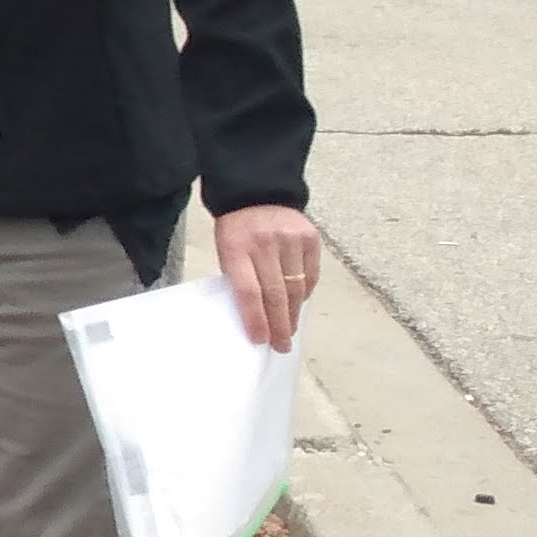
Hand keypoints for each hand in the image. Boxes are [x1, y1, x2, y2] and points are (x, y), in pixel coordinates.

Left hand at [213, 203, 322, 350]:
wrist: (257, 192)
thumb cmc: (236, 228)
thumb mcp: (226, 249)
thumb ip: (239, 276)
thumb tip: (257, 314)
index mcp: (236, 247)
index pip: (248, 291)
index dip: (256, 319)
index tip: (260, 340)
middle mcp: (266, 243)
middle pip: (276, 294)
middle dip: (279, 325)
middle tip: (281, 345)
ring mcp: (291, 239)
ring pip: (296, 287)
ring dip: (294, 314)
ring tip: (290, 331)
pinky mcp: (310, 237)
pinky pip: (310, 274)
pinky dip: (304, 292)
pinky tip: (298, 304)